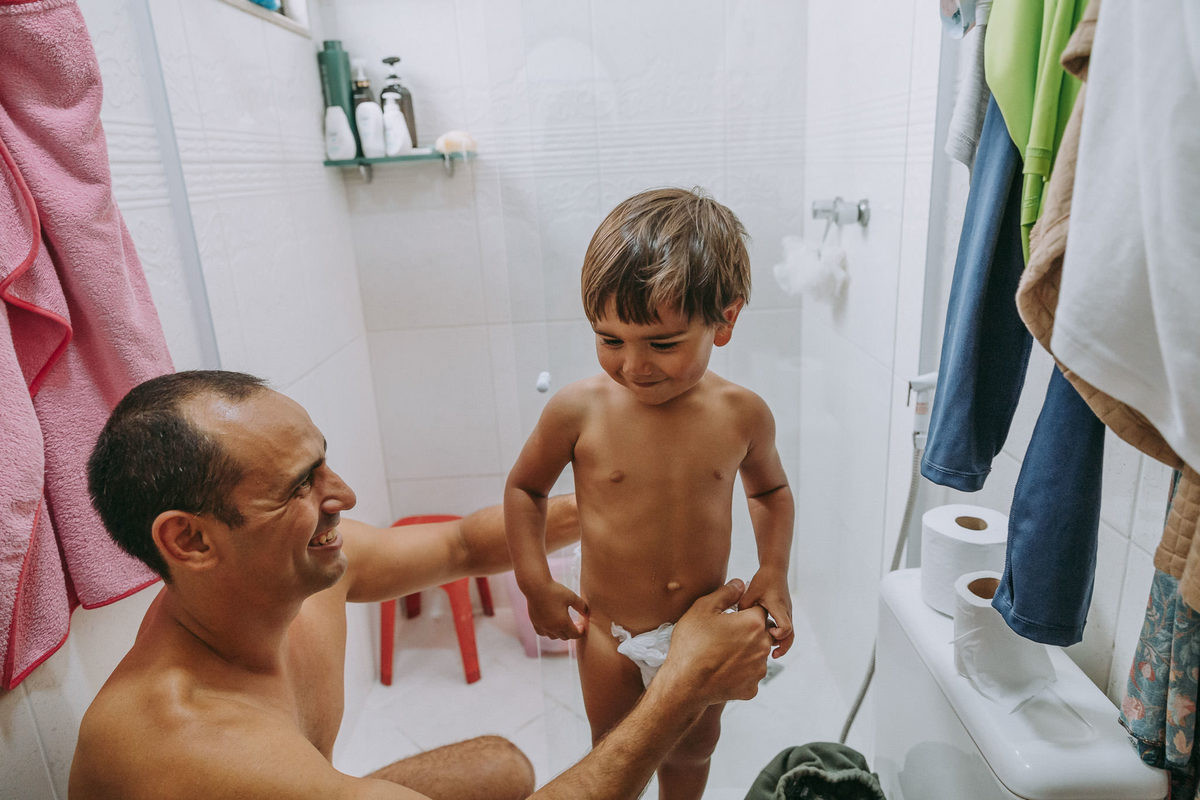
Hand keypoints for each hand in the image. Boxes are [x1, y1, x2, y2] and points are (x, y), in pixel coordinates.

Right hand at [525, 580, 587, 639]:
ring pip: (554, 637)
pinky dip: (548, 631)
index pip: (575, 635)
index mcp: (563, 623)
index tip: (582, 625)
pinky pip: (543, 633)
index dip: (580, 632)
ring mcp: (542, 626)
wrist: (536, 586)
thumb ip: (581, 606)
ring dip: (560, 633)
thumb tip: (587, 614)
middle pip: (565, 637)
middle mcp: (552, 628)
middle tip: (576, 624)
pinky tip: (551, 624)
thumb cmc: (555, 590)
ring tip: (563, 624)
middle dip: (572, 632)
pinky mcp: (535, 623)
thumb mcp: (572, 596)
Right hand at [656, 579, 771, 705]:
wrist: (684, 684)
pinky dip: (739, 672)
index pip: (759, 609)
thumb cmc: (691, 643)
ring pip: (756, 655)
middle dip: (746, 631)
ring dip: (744, 652)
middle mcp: (763, 647)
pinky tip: (721, 670)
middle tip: (722, 635)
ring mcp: (759, 670)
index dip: (744, 610)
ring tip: (720, 654)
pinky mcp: (752, 689)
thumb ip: (726, 593)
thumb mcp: (703, 609)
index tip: (730, 615)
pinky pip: (749, 675)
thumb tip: (741, 583)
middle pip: (760, 632)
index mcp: (754, 624)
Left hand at [742, 571, 793, 657]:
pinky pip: (786, 627)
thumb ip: (743, 607)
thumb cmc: (763, 580)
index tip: (770, 634)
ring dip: (782, 642)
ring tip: (772, 652)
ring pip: (790, 632)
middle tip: (773, 656)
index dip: (779, 635)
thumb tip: (736, 623)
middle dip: (783, 647)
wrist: (774, 570)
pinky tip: (769, 638)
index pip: (786, 627)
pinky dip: (780, 635)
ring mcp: (787, 612)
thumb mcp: (750, 593)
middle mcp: (786, 611)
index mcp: (778, 607)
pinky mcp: (785, 612)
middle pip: (791, 635)